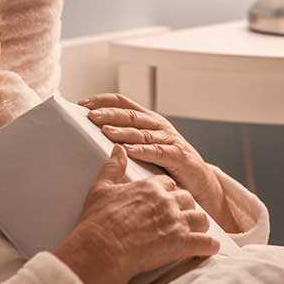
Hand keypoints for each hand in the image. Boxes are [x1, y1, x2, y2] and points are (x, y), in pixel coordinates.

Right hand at [54, 145, 218, 283]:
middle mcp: (167, 201)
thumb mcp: (102, 188)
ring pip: (201, 219)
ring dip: (199, 226)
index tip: (166, 200)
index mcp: (150, 187)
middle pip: (187, 199)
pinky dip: (209, 246)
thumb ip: (113, 167)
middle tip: (180, 218)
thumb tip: (118, 148)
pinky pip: (207, 243)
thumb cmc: (99, 221)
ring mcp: (177, 222)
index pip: (169, 183)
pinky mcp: (182, 244)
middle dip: (185, 208)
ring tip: (195, 233)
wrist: (102, 248)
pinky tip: (207, 248)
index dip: (168, 192)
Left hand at [78, 93, 217, 204]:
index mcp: (148, 120)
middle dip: (109, 114)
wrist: (201, 183)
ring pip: (142, 132)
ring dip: (122, 131)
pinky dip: (143, 151)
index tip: (82, 104)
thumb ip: (126, 140)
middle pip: (130, 115)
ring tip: (104, 131)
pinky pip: (158, 151)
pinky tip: (129, 151)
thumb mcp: (146, 148)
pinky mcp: (178, 156)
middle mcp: (158, 125)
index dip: (103, 101)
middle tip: (90, 116)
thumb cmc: (168, 166)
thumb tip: (93, 136)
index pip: (123, 102)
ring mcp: (169, 139)